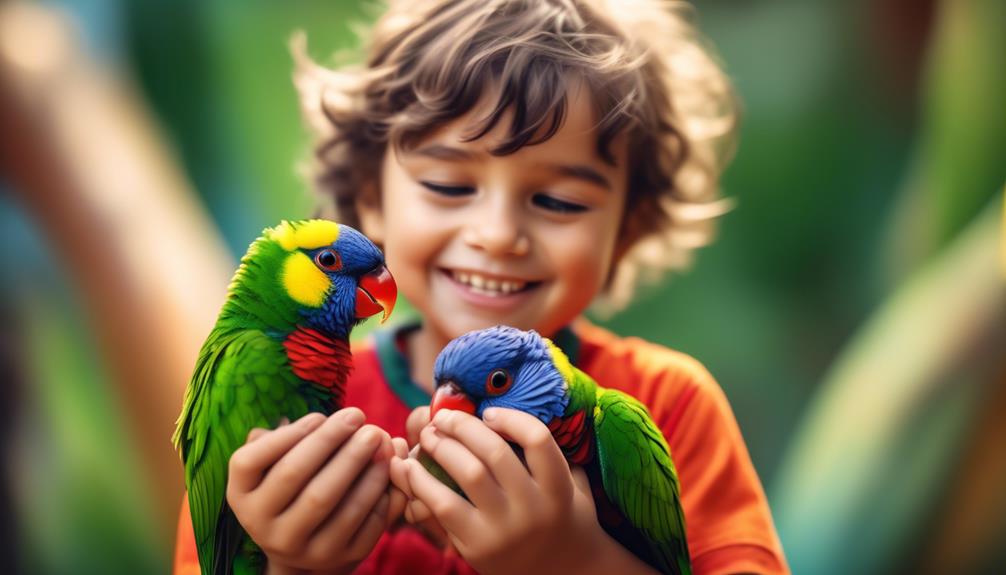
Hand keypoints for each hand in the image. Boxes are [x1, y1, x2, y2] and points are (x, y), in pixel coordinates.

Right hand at [226, 409, 405, 574]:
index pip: (249, 461)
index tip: (320, 416)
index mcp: (241, 496)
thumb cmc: (291, 488)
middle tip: (358, 415)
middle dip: (330, 441)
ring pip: (333, 503)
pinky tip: (391, 468)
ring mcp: (301, 548)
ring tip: (381, 439)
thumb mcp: (274, 466)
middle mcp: (263, 526)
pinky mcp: (338, 558)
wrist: (306, 547)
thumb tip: (319, 421)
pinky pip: (365, 524)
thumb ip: (285, 439)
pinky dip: (382, 494)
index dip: (286, 434)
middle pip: (294, 476)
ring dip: (362, 465)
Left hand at [392, 407, 613, 574]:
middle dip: (463, 425)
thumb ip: (552, 454)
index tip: (488, 412)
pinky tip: (409, 467)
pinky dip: (421, 482)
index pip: (537, 439)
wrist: (561, 574)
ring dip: (441, 446)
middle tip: (443, 418)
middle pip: (495, 451)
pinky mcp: (477, 547)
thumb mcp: (572, 486)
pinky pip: (443, 505)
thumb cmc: (560, 518)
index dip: (509, 418)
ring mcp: (505, 529)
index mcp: (559, 488)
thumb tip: (512, 411)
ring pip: (468, 473)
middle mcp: (534, 508)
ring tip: (428, 435)